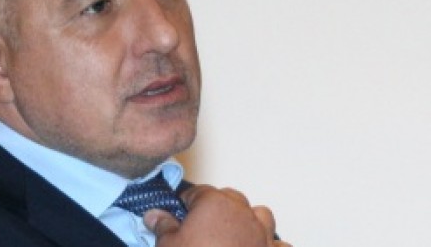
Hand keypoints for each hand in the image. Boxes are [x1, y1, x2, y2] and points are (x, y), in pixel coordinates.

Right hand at [144, 185, 291, 246]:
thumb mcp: (168, 245)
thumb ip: (162, 226)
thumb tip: (154, 215)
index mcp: (213, 202)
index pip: (198, 192)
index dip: (186, 204)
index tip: (179, 216)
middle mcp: (241, 212)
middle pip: (230, 197)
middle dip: (217, 206)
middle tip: (201, 227)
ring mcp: (262, 233)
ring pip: (260, 214)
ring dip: (249, 219)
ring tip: (234, 233)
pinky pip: (280, 245)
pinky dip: (271, 246)